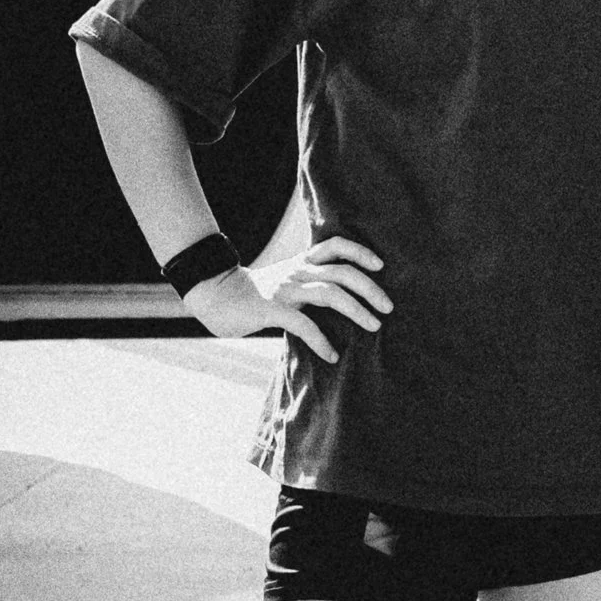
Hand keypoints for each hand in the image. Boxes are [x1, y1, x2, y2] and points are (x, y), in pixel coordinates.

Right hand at [185, 235, 390, 362]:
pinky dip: (321, 340)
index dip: (360, 251)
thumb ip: (311, 282)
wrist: (212, 294)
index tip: (381, 265)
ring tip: (374, 326)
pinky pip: (302, 323)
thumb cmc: (256, 292)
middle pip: (343, 272)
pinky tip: (332, 354)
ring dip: (357, 311)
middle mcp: (297, 272)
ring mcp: (284, 290)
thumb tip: (346, 297)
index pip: (336, 245)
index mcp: (302, 262)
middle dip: (370, 288)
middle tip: (388, 307)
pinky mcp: (270, 310)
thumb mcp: (287, 279)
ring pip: (330, 294)